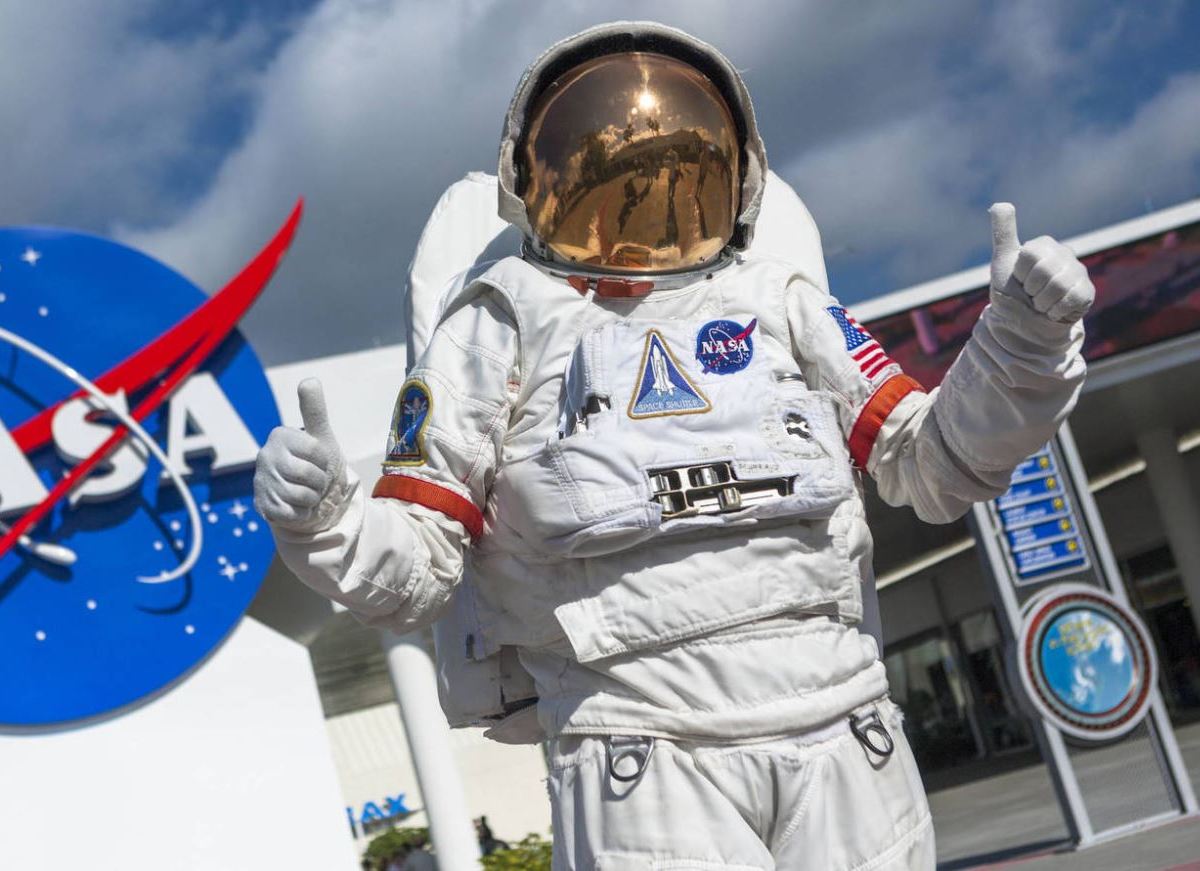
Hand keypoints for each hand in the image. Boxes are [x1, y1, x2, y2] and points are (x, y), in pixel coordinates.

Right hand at [254, 378, 347, 531]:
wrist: (309, 497)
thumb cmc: (316, 464)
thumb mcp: (321, 436)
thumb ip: (315, 410)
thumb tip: (309, 380)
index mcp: (280, 436)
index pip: (316, 451)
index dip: (326, 461)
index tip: (320, 461)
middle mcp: (265, 456)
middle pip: (309, 475)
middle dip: (320, 482)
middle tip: (315, 480)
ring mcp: (261, 482)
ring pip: (301, 496)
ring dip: (313, 499)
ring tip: (308, 493)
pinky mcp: (261, 506)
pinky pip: (292, 513)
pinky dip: (303, 513)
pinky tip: (298, 506)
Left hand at [989, 203, 1093, 322]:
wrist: (1024, 323)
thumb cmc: (1013, 291)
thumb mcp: (1004, 262)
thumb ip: (1003, 234)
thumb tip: (1000, 204)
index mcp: (1044, 246)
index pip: (1030, 256)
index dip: (1021, 274)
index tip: (1021, 279)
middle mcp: (1065, 254)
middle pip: (1044, 271)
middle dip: (1031, 289)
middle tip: (1031, 293)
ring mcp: (1078, 273)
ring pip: (1058, 285)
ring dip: (1042, 302)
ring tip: (1041, 303)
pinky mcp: (1087, 292)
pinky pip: (1072, 298)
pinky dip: (1056, 310)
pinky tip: (1053, 310)